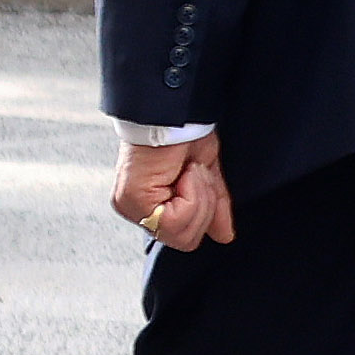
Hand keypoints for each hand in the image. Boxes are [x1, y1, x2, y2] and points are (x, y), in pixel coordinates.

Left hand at [113, 133, 232, 254]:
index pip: (185, 238)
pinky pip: (176, 219)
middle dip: (203, 206)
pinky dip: (191, 193)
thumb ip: (213, 208)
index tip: (202, 180)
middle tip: (195, 175)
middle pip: (185, 241)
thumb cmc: (185, 137)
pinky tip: (183, 172)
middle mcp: (137, 211)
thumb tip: (223, 235)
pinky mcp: (133, 199)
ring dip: (198, 198)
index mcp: (151, 207)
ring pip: (181, 233)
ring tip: (189, 171)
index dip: (205, 214)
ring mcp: (131, 208)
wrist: (174, 114)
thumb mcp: (206, 177)